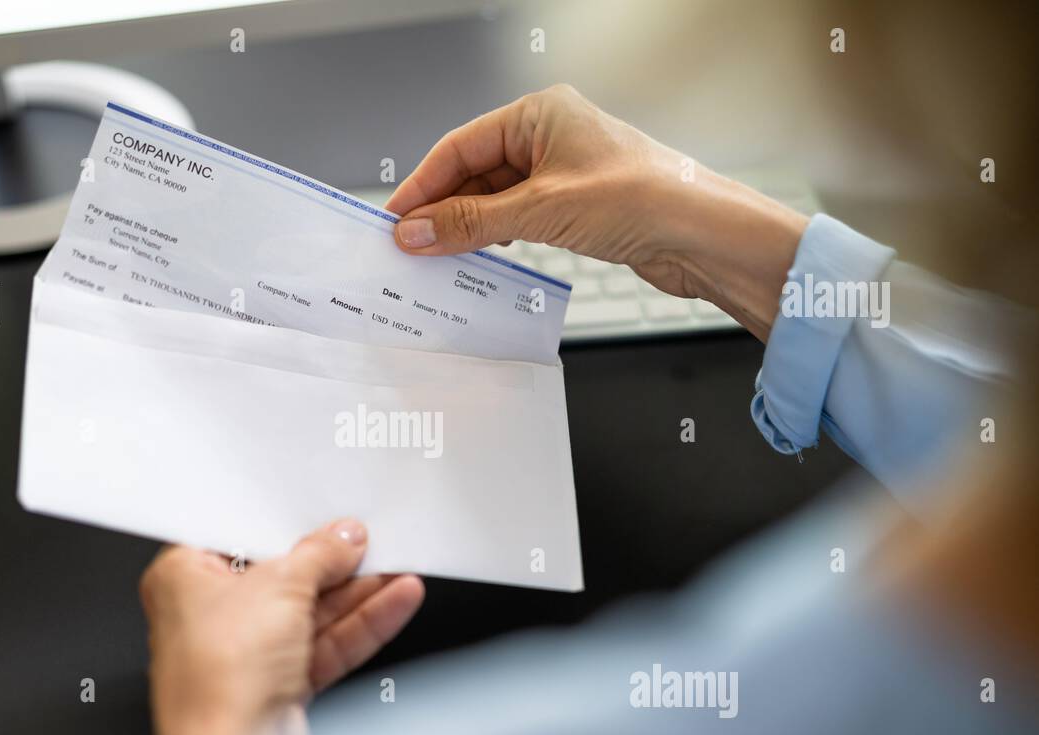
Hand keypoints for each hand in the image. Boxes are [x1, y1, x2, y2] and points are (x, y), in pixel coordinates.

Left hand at [138, 519, 423, 734]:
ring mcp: (245, 657)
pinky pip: (324, 646)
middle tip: (369, 542)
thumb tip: (340, 539)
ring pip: (309, 615)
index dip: (284, 526)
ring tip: (396, 568)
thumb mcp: (279, 585)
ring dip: (356, 594)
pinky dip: (360, 625)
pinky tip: (394, 602)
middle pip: (281, 578)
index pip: (240, 538)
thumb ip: (318, 555)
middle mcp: (208, 618)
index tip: (325, 518)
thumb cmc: (217, 676)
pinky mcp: (278, 687)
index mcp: (181, 579)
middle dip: (331, 564)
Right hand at [386, 84, 807, 341]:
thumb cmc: (639, 199)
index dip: (421, 186)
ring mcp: (562, 171)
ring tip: (436, 260)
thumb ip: (471, 222)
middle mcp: (549, 136)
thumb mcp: (540, 211)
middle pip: (474, 174)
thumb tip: (415, 232)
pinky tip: (479, 260)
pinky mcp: (575, 205)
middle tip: (407, 248)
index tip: (392, 220)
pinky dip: (495, 239)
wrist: (701, 234)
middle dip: (441, 211)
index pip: (459, 148)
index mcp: (539, 114)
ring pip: (495, 200)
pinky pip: (519, 219)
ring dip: (467, 229)